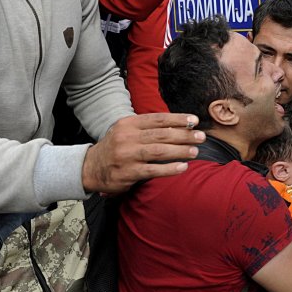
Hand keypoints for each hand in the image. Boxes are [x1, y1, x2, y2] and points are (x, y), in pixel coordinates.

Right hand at [81, 114, 204, 193]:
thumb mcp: (126, 131)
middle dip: (184, 135)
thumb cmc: (115, 148)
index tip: (194, 121)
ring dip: (180, 151)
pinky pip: (153, 170)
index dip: (178, 119)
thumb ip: (147, 128)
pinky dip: (170, 168)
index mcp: (129, 123)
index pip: (158, 119)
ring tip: (195, 151)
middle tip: (201, 137)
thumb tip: (179, 126)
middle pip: (162, 134)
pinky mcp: (128, 172)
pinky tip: (183, 167)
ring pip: (159, 151)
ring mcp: (127, 155)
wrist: (90, 168)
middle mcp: (127, 137)